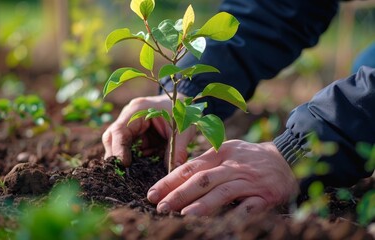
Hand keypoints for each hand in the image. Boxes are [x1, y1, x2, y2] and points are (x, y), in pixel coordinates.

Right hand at [102, 94, 195, 166]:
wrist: (184, 104)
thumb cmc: (182, 112)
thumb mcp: (182, 130)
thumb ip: (177, 149)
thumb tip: (173, 170)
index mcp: (138, 110)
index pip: (119, 130)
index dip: (119, 148)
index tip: (124, 164)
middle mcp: (129, 117)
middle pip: (112, 137)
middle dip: (116, 156)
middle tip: (123, 174)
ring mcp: (131, 126)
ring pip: (118, 144)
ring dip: (126, 159)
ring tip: (135, 173)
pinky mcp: (136, 135)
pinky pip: (131, 149)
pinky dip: (136, 159)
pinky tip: (144, 167)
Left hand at [147, 140, 298, 215]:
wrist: (285, 158)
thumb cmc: (248, 157)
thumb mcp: (226, 151)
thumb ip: (205, 161)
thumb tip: (177, 176)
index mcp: (220, 153)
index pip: (190, 167)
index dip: (170, 180)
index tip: (153, 193)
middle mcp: (232, 166)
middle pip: (202, 179)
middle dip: (179, 194)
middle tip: (161, 207)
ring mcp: (248, 181)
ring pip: (222, 192)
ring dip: (201, 204)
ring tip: (182, 215)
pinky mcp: (264, 195)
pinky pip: (248, 207)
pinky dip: (234, 215)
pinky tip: (220, 224)